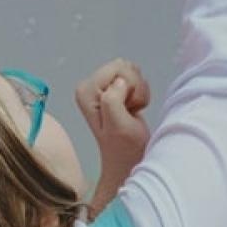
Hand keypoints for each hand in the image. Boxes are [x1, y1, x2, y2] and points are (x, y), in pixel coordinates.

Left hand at [76, 58, 150, 211]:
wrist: (129, 159)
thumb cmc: (125, 148)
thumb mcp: (118, 126)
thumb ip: (113, 100)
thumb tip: (119, 82)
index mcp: (86, 91)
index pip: (118, 68)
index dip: (129, 88)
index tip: (127, 109)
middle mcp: (90, 86)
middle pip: (125, 67)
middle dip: (134, 89)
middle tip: (130, 110)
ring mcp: (102, 86)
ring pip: (132, 71)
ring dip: (138, 92)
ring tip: (131, 111)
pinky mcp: (115, 88)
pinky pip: (136, 77)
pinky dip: (141, 94)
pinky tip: (133, 109)